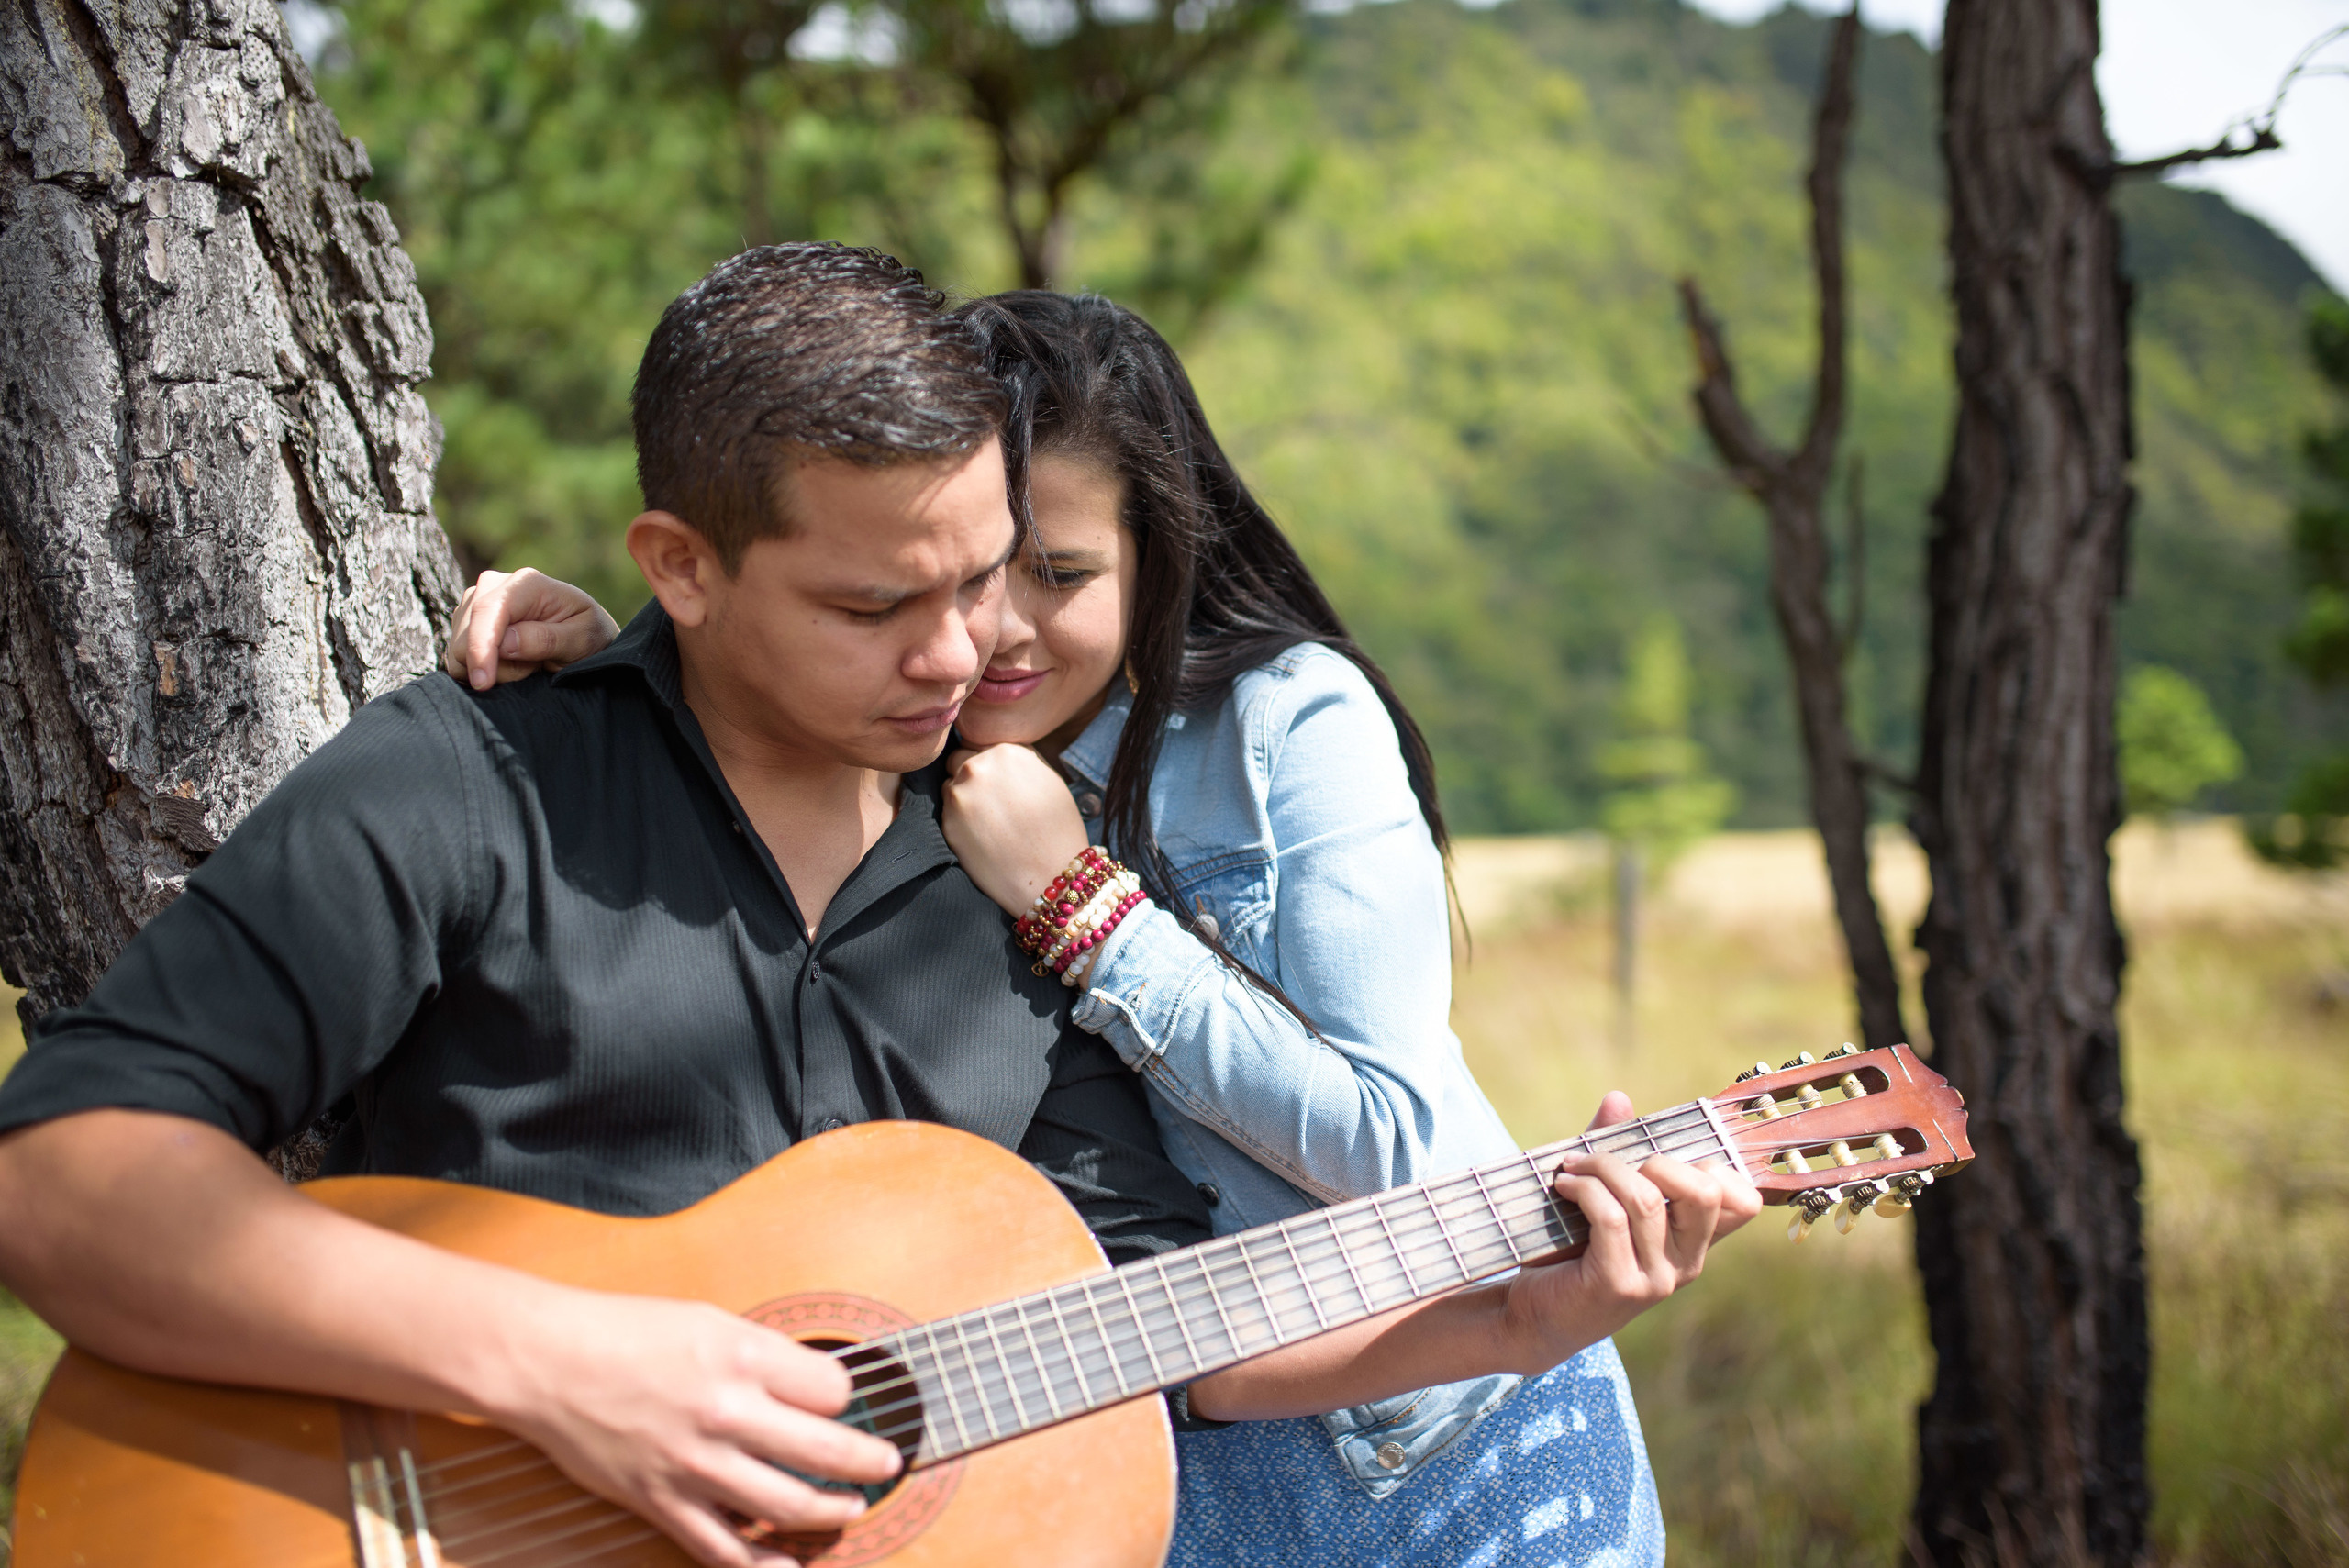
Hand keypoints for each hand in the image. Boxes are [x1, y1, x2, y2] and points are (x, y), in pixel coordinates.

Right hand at [443, 568, 619, 689]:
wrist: (584, 638)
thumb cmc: (588, 637)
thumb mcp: (581, 640)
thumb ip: (546, 640)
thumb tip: (504, 643)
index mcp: (525, 583)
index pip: (488, 612)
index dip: (480, 648)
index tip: (484, 682)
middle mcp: (494, 585)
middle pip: (466, 636)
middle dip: (496, 665)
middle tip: (535, 666)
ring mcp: (476, 603)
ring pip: (457, 650)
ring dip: (492, 669)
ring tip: (527, 662)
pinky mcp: (467, 622)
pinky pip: (457, 657)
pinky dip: (482, 669)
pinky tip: (511, 663)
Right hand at [493, 1288, 904, 1567]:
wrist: (547, 1361)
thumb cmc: (624, 1330)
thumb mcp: (709, 1319)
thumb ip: (761, 1356)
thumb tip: (810, 1388)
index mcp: (743, 1356)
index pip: (833, 1389)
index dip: (848, 1397)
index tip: (846, 1402)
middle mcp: (728, 1412)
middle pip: (828, 1450)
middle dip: (870, 1463)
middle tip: (887, 1465)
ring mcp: (696, 1463)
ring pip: (789, 1506)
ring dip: (832, 1513)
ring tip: (849, 1510)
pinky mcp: (663, 1501)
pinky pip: (726, 1550)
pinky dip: (766, 1567)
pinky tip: (791, 1567)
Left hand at [939, 744, 1090, 915]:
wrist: (1051, 877)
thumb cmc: (1057, 830)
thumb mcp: (1048, 779)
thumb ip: (1017, 759)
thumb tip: (990, 751)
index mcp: (1006, 751)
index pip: (979, 744)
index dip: (988, 766)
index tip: (998, 784)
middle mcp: (978, 766)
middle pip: (958, 760)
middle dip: (970, 778)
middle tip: (992, 805)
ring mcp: (959, 794)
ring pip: (949, 787)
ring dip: (962, 800)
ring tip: (990, 824)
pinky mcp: (947, 823)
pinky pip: (946, 814)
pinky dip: (959, 823)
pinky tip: (983, 839)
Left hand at [1495, 1093, 1761, 1371]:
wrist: (1533, 1313)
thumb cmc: (1571, 1250)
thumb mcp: (1600, 1196)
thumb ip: (1614, 1149)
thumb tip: (1618, 1099)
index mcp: (1693, 1241)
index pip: (1744, 1201)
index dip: (1715, 1165)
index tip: (1659, 1156)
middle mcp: (1686, 1263)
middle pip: (1705, 1192)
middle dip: (1657, 1160)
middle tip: (1612, 1162)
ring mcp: (1657, 1279)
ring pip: (1647, 1198)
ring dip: (1603, 1168)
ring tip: (1572, 1169)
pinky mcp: (1619, 1285)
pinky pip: (1611, 1218)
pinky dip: (1584, 1189)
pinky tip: (1564, 1187)